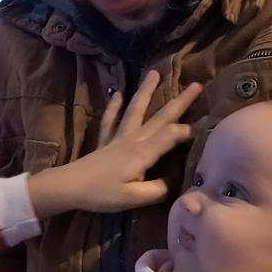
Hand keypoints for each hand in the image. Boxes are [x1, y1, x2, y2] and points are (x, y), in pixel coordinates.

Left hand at [27, 70, 201, 218]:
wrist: (69, 187)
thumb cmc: (102, 193)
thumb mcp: (134, 198)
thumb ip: (157, 190)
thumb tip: (173, 183)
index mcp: (143, 152)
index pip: (171, 135)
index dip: (187, 132)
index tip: (202, 133)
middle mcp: (133, 139)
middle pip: (160, 117)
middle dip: (179, 102)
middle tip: (196, 85)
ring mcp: (118, 137)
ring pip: (135, 109)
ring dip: (146, 91)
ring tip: (153, 72)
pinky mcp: (105, 141)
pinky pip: (111, 119)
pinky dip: (114, 105)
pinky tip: (118, 93)